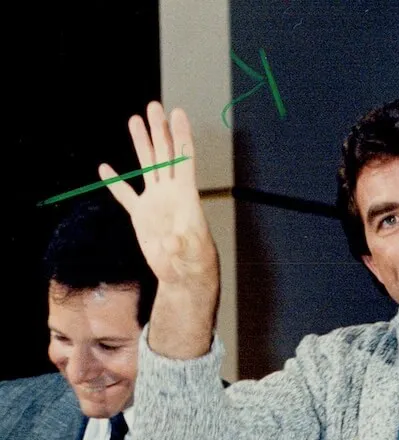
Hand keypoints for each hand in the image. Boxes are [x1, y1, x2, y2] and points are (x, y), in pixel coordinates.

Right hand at [101, 102, 217, 295]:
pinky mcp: (141, 216)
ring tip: (135, 120)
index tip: (178, 113)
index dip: (181, 135)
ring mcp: (155, 202)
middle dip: (159, 130)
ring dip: (141, 143)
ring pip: (147, 166)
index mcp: (185, 196)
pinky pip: (126, 196)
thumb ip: (183, 245)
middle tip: (154, 105)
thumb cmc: (195, 264)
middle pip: (164, 154)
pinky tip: (105, 168)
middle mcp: (171, 193)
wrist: (183, 276)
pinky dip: (115, 183)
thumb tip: (172, 242)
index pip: (184, 159)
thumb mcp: (192, 254)